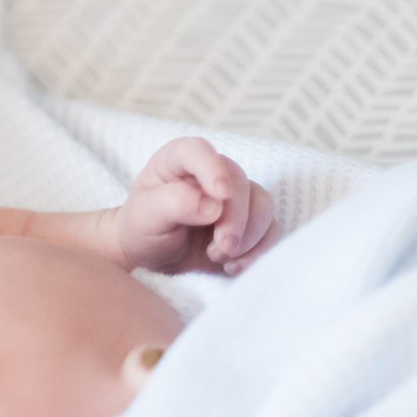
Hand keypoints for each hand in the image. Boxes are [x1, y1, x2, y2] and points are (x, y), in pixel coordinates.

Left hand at [117, 138, 278, 274]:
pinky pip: (272, 230)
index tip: (219, 194)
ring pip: (262, 204)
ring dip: (248, 236)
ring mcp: (234, 197)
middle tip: (220, 249)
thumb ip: (172, 204)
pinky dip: (259, 250)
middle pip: (238, 182)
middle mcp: (209, 173)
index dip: (212, 168)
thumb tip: (212, 205)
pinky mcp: (251, 222)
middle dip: (234, 219)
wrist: (155, 260)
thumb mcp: (145, 218)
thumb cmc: (144, 231)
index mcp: (177, 161)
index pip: (197, 150)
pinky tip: (233, 266)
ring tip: (218, 257)